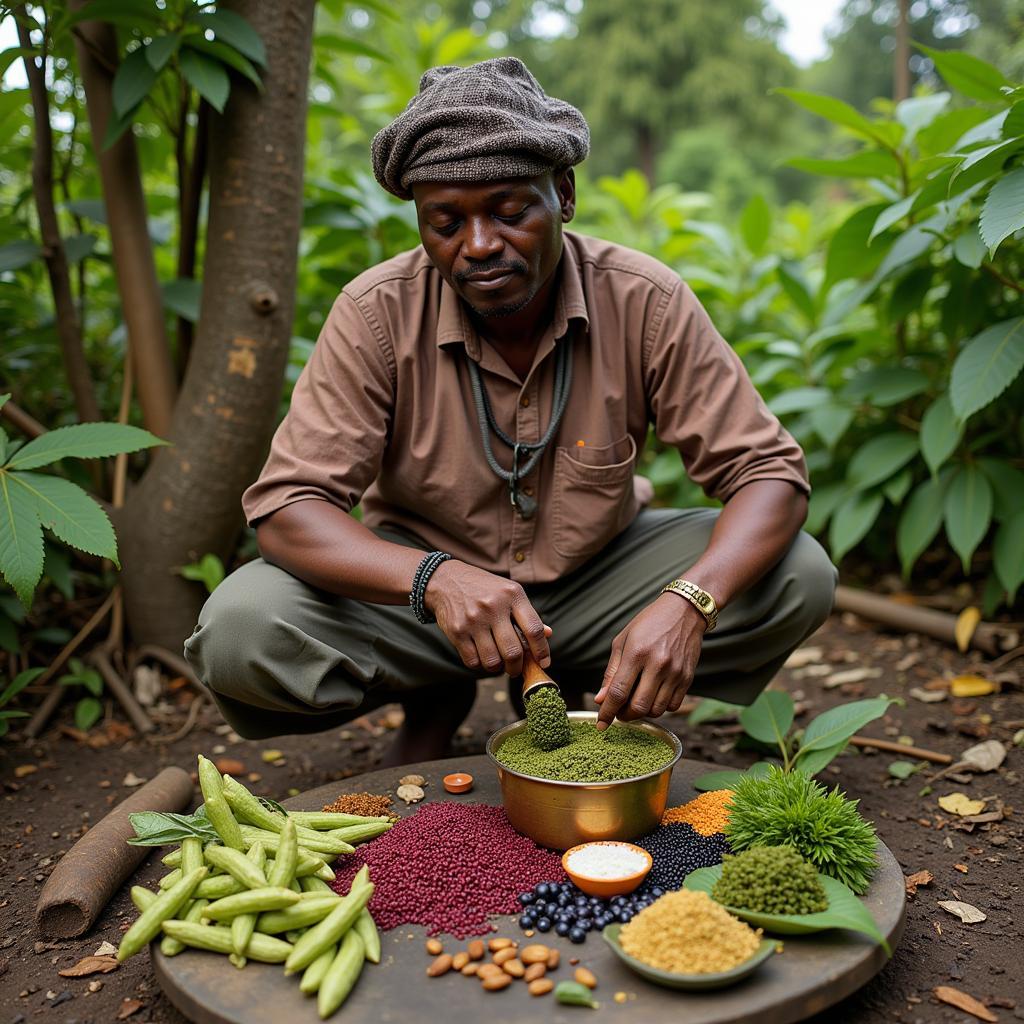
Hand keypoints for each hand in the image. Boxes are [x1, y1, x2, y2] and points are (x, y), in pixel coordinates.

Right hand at [424, 560, 550, 676]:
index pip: (534, 629)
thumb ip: (527, 615)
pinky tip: (482, 656)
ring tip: (499, 662)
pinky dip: (480, 665)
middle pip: (513, 651)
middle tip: (516, 669)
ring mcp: (473, 620)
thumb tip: (548, 634)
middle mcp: (493, 607)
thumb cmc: (484, 589)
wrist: (446, 580)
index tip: (544, 662)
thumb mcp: (508, 592)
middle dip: (517, 667)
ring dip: (498, 668)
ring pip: (493, 661)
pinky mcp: (457, 631)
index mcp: (512, 595)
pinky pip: (473, 661)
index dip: (542, 650)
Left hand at [594, 593, 705, 728]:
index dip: (607, 712)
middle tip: (619, 711)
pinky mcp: (688, 678)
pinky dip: (661, 708)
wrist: (684, 611)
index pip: (618, 692)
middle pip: (638, 707)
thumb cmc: (649, 623)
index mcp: (636, 653)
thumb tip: (601, 699)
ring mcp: (675, 673)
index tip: (601, 724)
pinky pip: (673, 706)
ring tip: (636, 701)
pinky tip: (654, 696)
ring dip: (642, 713)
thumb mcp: (623, 641)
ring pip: (656, 710)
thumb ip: (611, 672)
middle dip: (625, 716)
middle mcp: (657, 665)